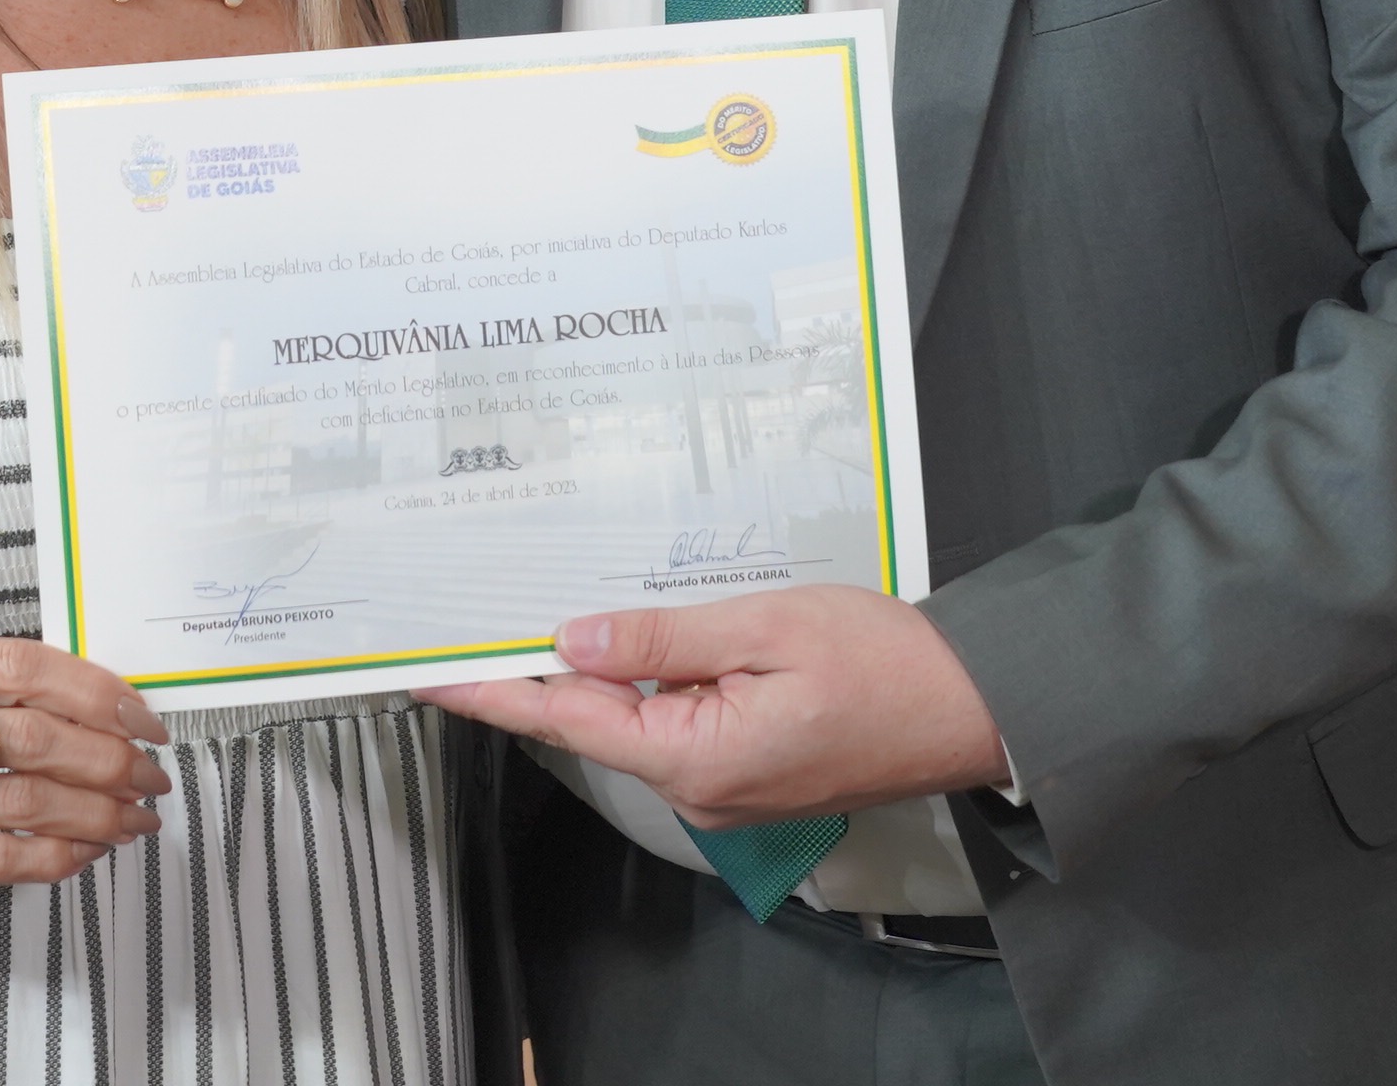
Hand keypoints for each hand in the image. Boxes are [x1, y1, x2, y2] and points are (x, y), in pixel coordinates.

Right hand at [0, 637, 171, 917]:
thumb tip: (107, 705)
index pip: (18, 667)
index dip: (94, 691)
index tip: (142, 718)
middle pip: (28, 737)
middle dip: (108, 758)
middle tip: (149, 774)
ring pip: (24, 804)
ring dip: (98, 813)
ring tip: (134, 816)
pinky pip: (1, 860)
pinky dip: (59, 855)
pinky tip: (88, 848)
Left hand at [422, 586, 1004, 826]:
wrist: (972, 708)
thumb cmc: (885, 664)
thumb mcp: (766, 626)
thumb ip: (663, 636)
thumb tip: (574, 637)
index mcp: (696, 756)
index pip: (565, 718)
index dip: (490, 690)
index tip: (425, 671)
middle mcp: (697, 788)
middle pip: (592, 721)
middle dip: (537, 665)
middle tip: (476, 609)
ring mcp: (721, 788)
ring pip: (631, 721)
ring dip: (594, 669)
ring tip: (541, 607)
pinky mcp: (744, 772)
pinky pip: (672, 723)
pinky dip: (643, 682)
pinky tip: (628, 636)